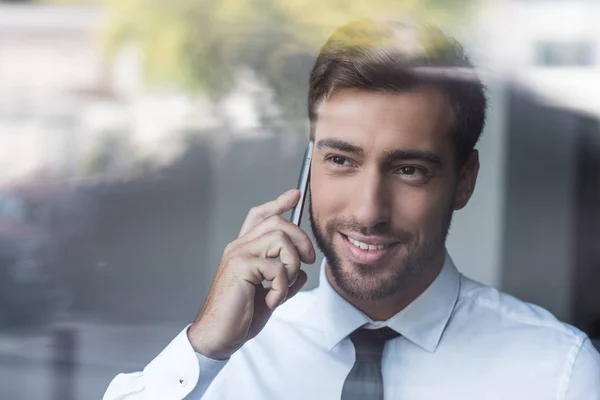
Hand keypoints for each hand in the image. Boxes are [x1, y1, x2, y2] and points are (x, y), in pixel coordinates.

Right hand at [187, 189, 315, 359]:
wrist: (219, 335)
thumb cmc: (240, 316)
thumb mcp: (270, 294)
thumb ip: (284, 279)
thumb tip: (303, 272)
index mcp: (244, 250)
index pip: (259, 216)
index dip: (278, 203)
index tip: (294, 195)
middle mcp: (239, 247)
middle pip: (277, 222)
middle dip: (301, 239)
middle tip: (307, 260)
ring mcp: (239, 255)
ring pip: (281, 240)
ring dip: (291, 266)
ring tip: (283, 286)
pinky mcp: (241, 266)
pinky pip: (277, 267)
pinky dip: (282, 287)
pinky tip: (272, 300)